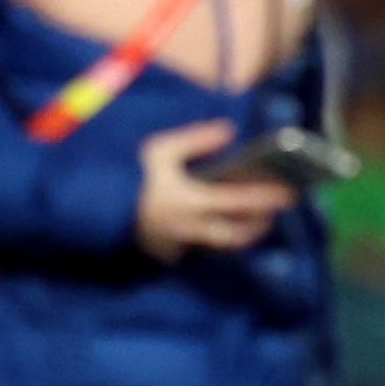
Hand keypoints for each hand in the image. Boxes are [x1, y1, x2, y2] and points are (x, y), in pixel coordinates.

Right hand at [132, 120, 293, 263]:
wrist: (96, 209)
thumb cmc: (131, 177)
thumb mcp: (159, 151)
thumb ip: (195, 140)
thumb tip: (228, 132)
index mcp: (188, 201)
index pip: (237, 201)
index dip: (265, 198)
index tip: (287, 193)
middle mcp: (190, 227)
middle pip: (237, 233)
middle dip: (261, 223)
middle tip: (278, 209)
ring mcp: (182, 244)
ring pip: (224, 246)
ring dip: (246, 235)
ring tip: (261, 219)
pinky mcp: (174, 253)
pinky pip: (207, 252)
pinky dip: (224, 242)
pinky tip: (231, 228)